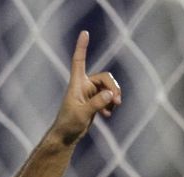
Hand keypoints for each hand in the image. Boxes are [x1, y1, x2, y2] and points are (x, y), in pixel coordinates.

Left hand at [52, 31, 121, 145]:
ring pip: (109, 88)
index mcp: (77, 84)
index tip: (84, 33)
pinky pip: (109, 97)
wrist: (67, 136)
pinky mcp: (95, 102)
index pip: (79, 61)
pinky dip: (111, 104)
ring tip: (113, 109)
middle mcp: (84, 85)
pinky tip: (107, 115)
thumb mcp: (82, 114)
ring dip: (114, 97)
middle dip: (114, 88)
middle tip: (117, 101)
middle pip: (105, 77)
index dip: (81, 47)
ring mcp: (90, 93)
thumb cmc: (68, 124)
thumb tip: (111, 95)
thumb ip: (96, 104)